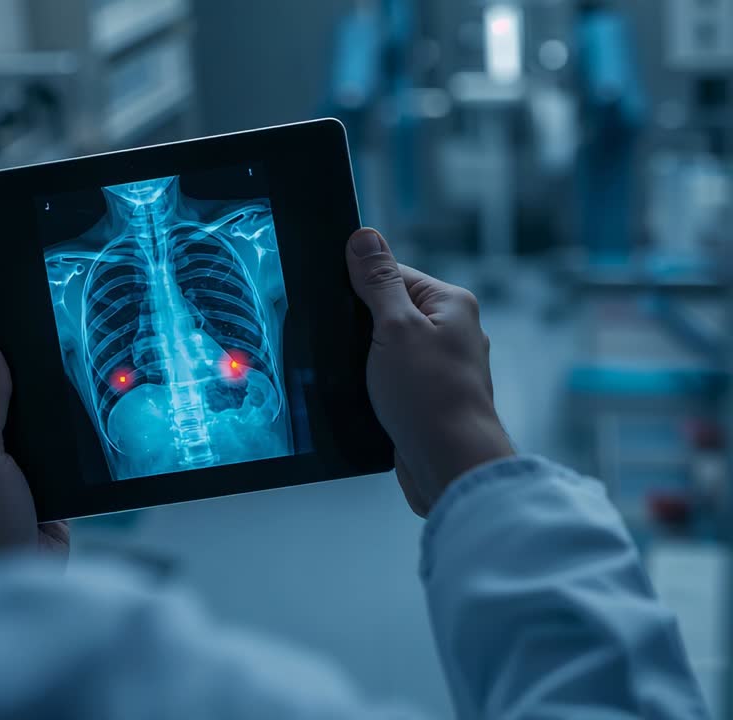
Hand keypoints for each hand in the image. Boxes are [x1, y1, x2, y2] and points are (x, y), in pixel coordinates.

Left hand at [0, 341, 70, 557]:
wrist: (22, 576)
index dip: (2, 381)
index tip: (26, 359)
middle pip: (11, 417)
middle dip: (31, 412)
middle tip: (49, 400)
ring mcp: (10, 481)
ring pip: (36, 441)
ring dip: (49, 439)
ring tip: (59, 435)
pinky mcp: (39, 496)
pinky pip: (55, 465)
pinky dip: (64, 461)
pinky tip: (72, 458)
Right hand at [346, 228, 514, 515]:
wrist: (450, 463)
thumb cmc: (430, 396)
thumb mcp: (395, 327)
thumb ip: (378, 281)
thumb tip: (364, 237)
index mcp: (451, 304)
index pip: (395, 273)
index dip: (361, 286)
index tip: (338, 303)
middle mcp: (452, 331)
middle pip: (390, 310)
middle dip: (362, 326)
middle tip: (347, 343)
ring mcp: (441, 366)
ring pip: (389, 347)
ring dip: (368, 358)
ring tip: (359, 373)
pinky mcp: (428, 396)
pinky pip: (393, 377)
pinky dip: (377, 383)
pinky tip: (367, 393)